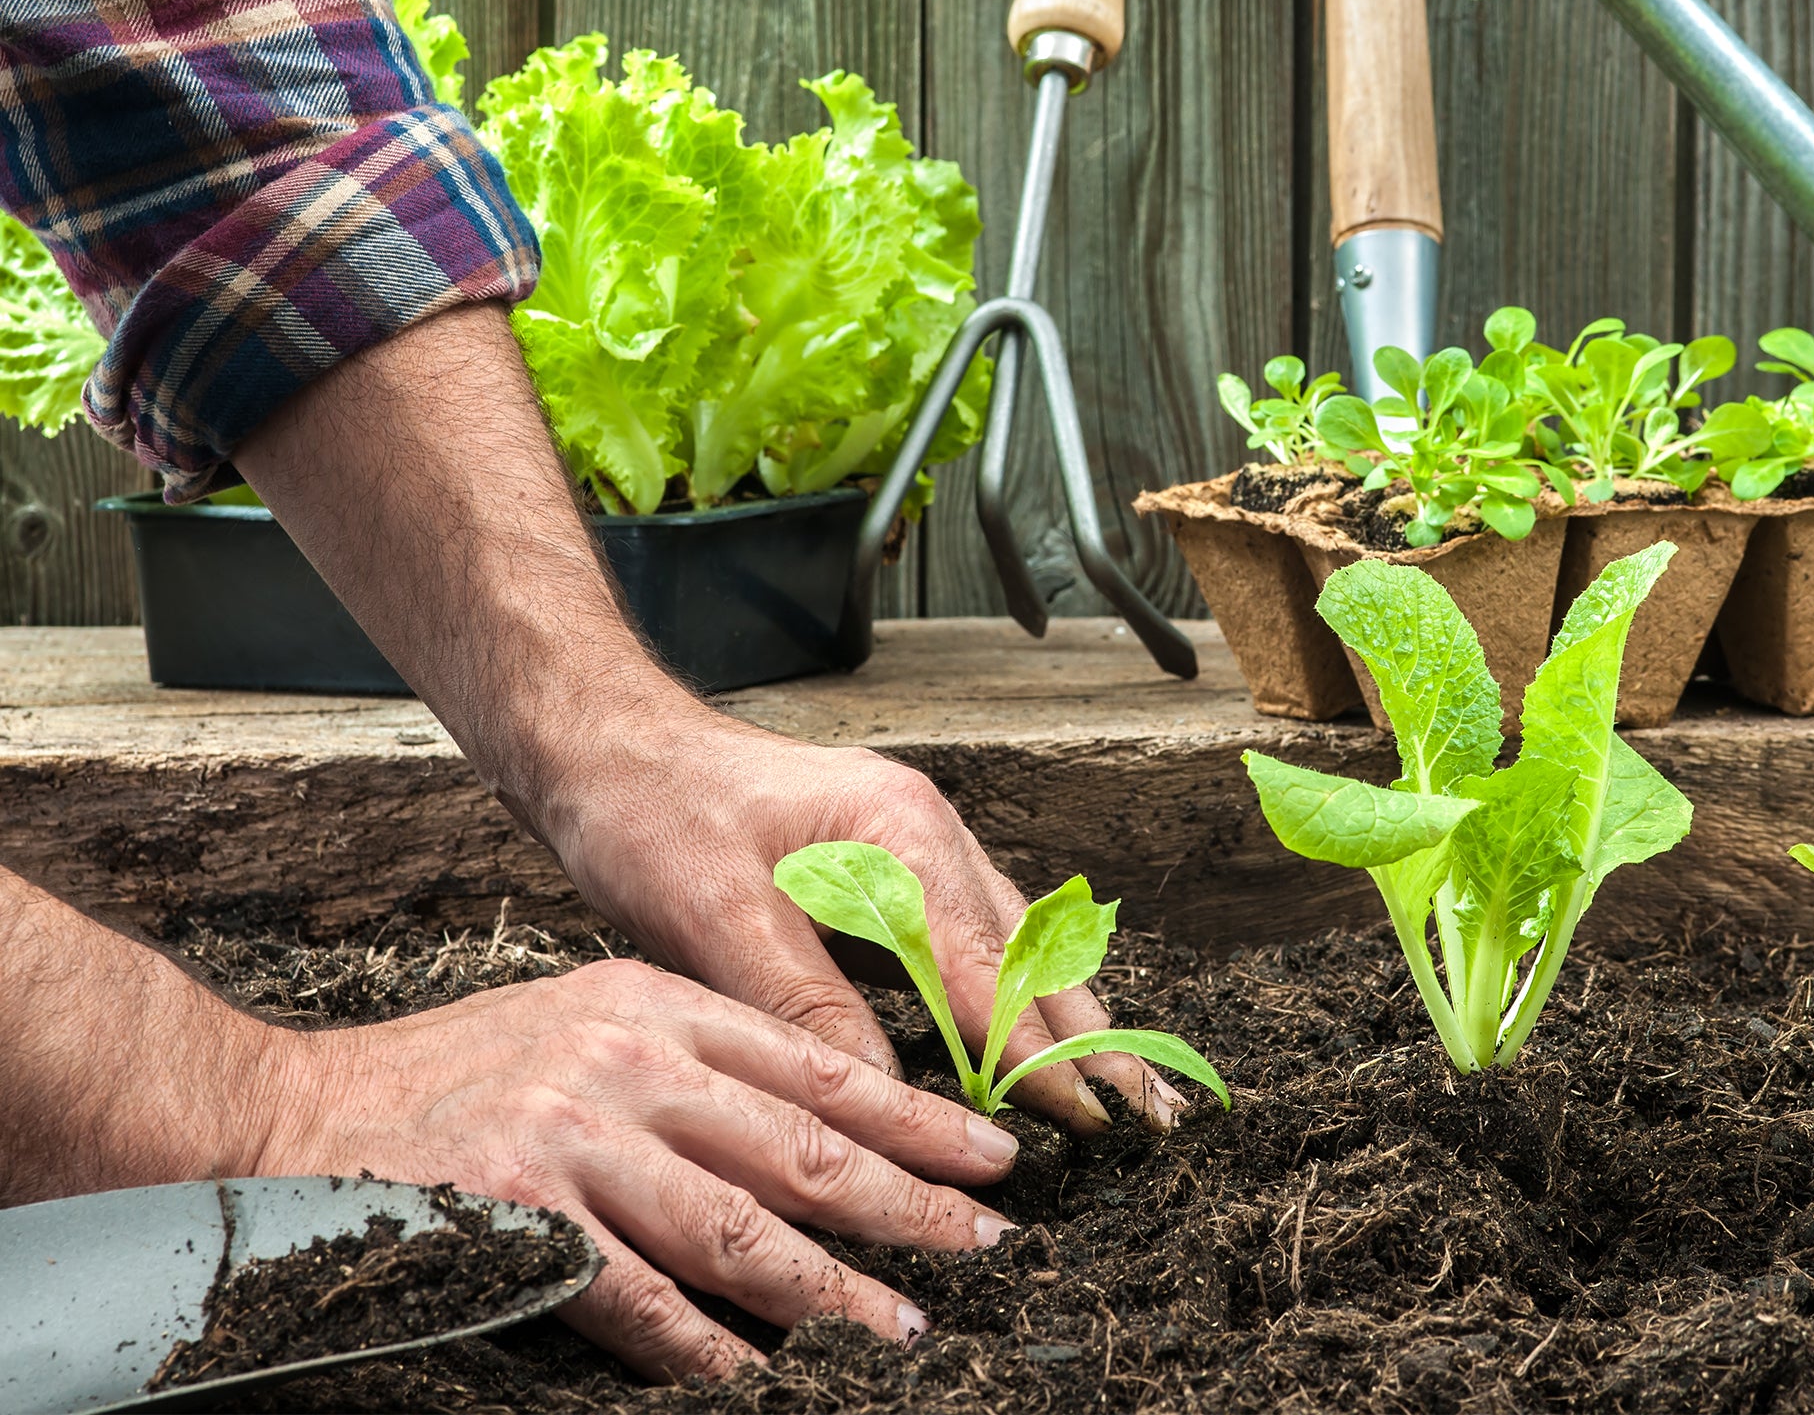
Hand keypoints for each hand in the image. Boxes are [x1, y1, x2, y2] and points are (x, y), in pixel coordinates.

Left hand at [230, 307, 1180, 1135]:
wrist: (607, 744)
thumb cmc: (653, 813)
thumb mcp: (717, 916)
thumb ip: (806, 1004)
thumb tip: (882, 1095)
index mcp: (899, 834)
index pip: (991, 969)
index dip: (1041, 1054)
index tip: (1093, 1124)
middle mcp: (923, 830)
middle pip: (1029, 948)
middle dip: (1090, 1034)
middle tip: (1152, 1115)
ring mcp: (909, 841)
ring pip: (1012, 939)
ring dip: (1062, 1013)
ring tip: (1117, 1085)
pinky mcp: (883, 861)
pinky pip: (973, 932)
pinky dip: (1012, 989)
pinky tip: (1027, 1032)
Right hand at [257, 957, 1018, 1378]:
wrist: (304, 1114)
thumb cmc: (463, 1072)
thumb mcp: (590, 1018)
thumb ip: (692, 1058)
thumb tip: (811, 1124)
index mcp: (657, 1003)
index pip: (814, 1062)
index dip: (911, 1115)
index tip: (986, 1155)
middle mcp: (629, 1061)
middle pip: (798, 1143)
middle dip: (906, 1200)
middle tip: (985, 1242)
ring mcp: (576, 1139)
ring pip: (737, 1226)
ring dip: (829, 1288)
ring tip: (903, 1326)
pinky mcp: (521, 1218)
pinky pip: (636, 1298)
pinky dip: (703, 1345)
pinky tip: (754, 1375)